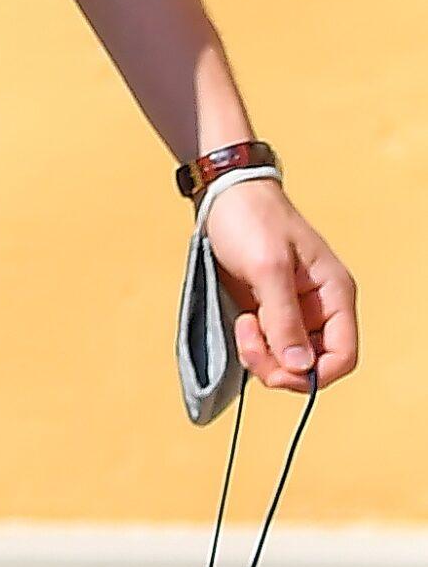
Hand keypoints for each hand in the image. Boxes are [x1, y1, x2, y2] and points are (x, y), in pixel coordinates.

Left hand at [203, 181, 358, 393]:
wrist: (223, 192)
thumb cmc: (251, 218)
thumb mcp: (267, 267)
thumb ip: (283, 318)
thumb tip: (301, 368)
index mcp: (334, 294)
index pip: (342, 356)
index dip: (313, 374)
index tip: (278, 369)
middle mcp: (320, 307)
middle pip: (313, 363)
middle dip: (281, 365)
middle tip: (248, 340)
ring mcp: (294, 310)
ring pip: (288, 359)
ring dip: (263, 356)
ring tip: (242, 326)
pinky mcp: (269, 310)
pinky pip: (270, 346)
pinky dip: (254, 346)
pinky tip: (240, 325)